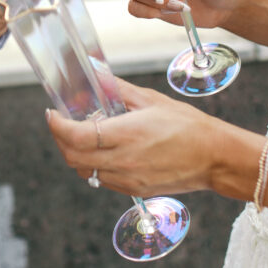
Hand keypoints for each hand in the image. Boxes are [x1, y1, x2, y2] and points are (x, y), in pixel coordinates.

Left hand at [45, 79, 218, 196]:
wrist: (214, 157)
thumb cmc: (188, 125)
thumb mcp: (151, 100)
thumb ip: (119, 90)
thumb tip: (97, 77)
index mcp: (126, 135)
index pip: (76, 137)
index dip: (57, 126)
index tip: (52, 114)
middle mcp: (122, 161)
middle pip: (72, 158)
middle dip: (61, 140)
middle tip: (62, 124)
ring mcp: (127, 179)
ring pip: (84, 171)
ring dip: (75, 154)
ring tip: (82, 136)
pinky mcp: (134, 190)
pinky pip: (102, 180)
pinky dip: (93, 165)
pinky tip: (103, 150)